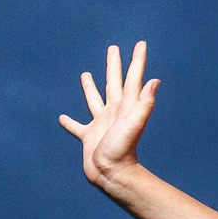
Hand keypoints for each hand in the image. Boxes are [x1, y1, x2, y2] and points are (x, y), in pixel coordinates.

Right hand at [59, 41, 158, 188]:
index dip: (137, 61)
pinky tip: (63, 118)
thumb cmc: (123, 150)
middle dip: (114, 65)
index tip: (141, 44)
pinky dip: (70, 122)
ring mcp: (101, 124)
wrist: (112, 174)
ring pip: (94, 100)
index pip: (133, 78)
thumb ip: (144, 104)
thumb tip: (155, 81)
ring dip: (90, 87)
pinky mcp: (88, 137)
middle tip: (113, 48)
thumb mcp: (134, 124)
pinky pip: (76, 127)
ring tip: (86, 74)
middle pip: (113, 82)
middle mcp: (114, 112)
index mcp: (125, 107)